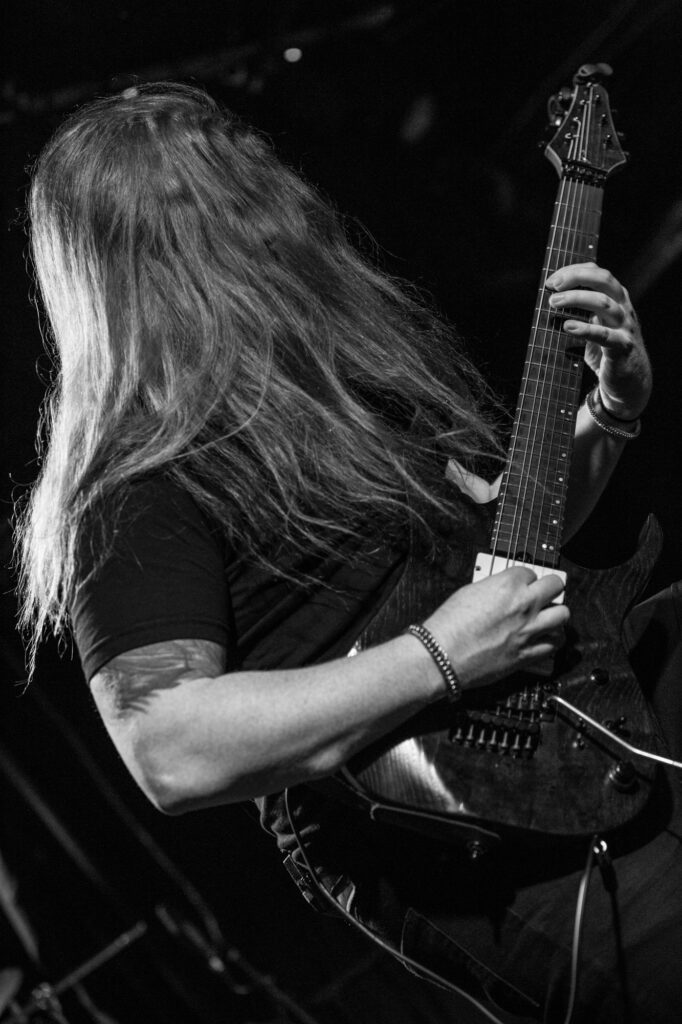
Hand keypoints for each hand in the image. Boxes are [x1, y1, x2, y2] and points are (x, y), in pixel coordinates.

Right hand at [424, 567, 568, 688]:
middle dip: (549, 588)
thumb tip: (502, 592)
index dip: (524, 579)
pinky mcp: (528, 654)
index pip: (530, 572)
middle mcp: (523, 604)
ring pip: (563, 615)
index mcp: (507, 585)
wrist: (442, 656)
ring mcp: (529, 630)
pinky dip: (553, 640)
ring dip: (556, 613)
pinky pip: (555, 644)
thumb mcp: (469, 592)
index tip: (521, 585)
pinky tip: (546, 638)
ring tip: (548, 616)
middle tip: (544, 593)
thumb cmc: (448, 625)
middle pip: (555, 586)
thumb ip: (492, 588)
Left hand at [545, 263, 650, 420]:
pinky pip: (604, 335)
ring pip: (604, 303)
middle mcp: (623, 308)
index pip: (598, 273)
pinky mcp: (621, 347)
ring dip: (576, 299)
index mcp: (617, 299)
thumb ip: (581, 312)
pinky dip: (585, 329)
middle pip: (604, 280)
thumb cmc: (607, 352)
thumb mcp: (595, 326)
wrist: (629, 383)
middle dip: (577, 277)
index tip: (551, 279)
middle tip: (553, 286)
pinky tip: (568, 326)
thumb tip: (550, 300)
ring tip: (554, 303)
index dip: (574, 271)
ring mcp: (624, 327)